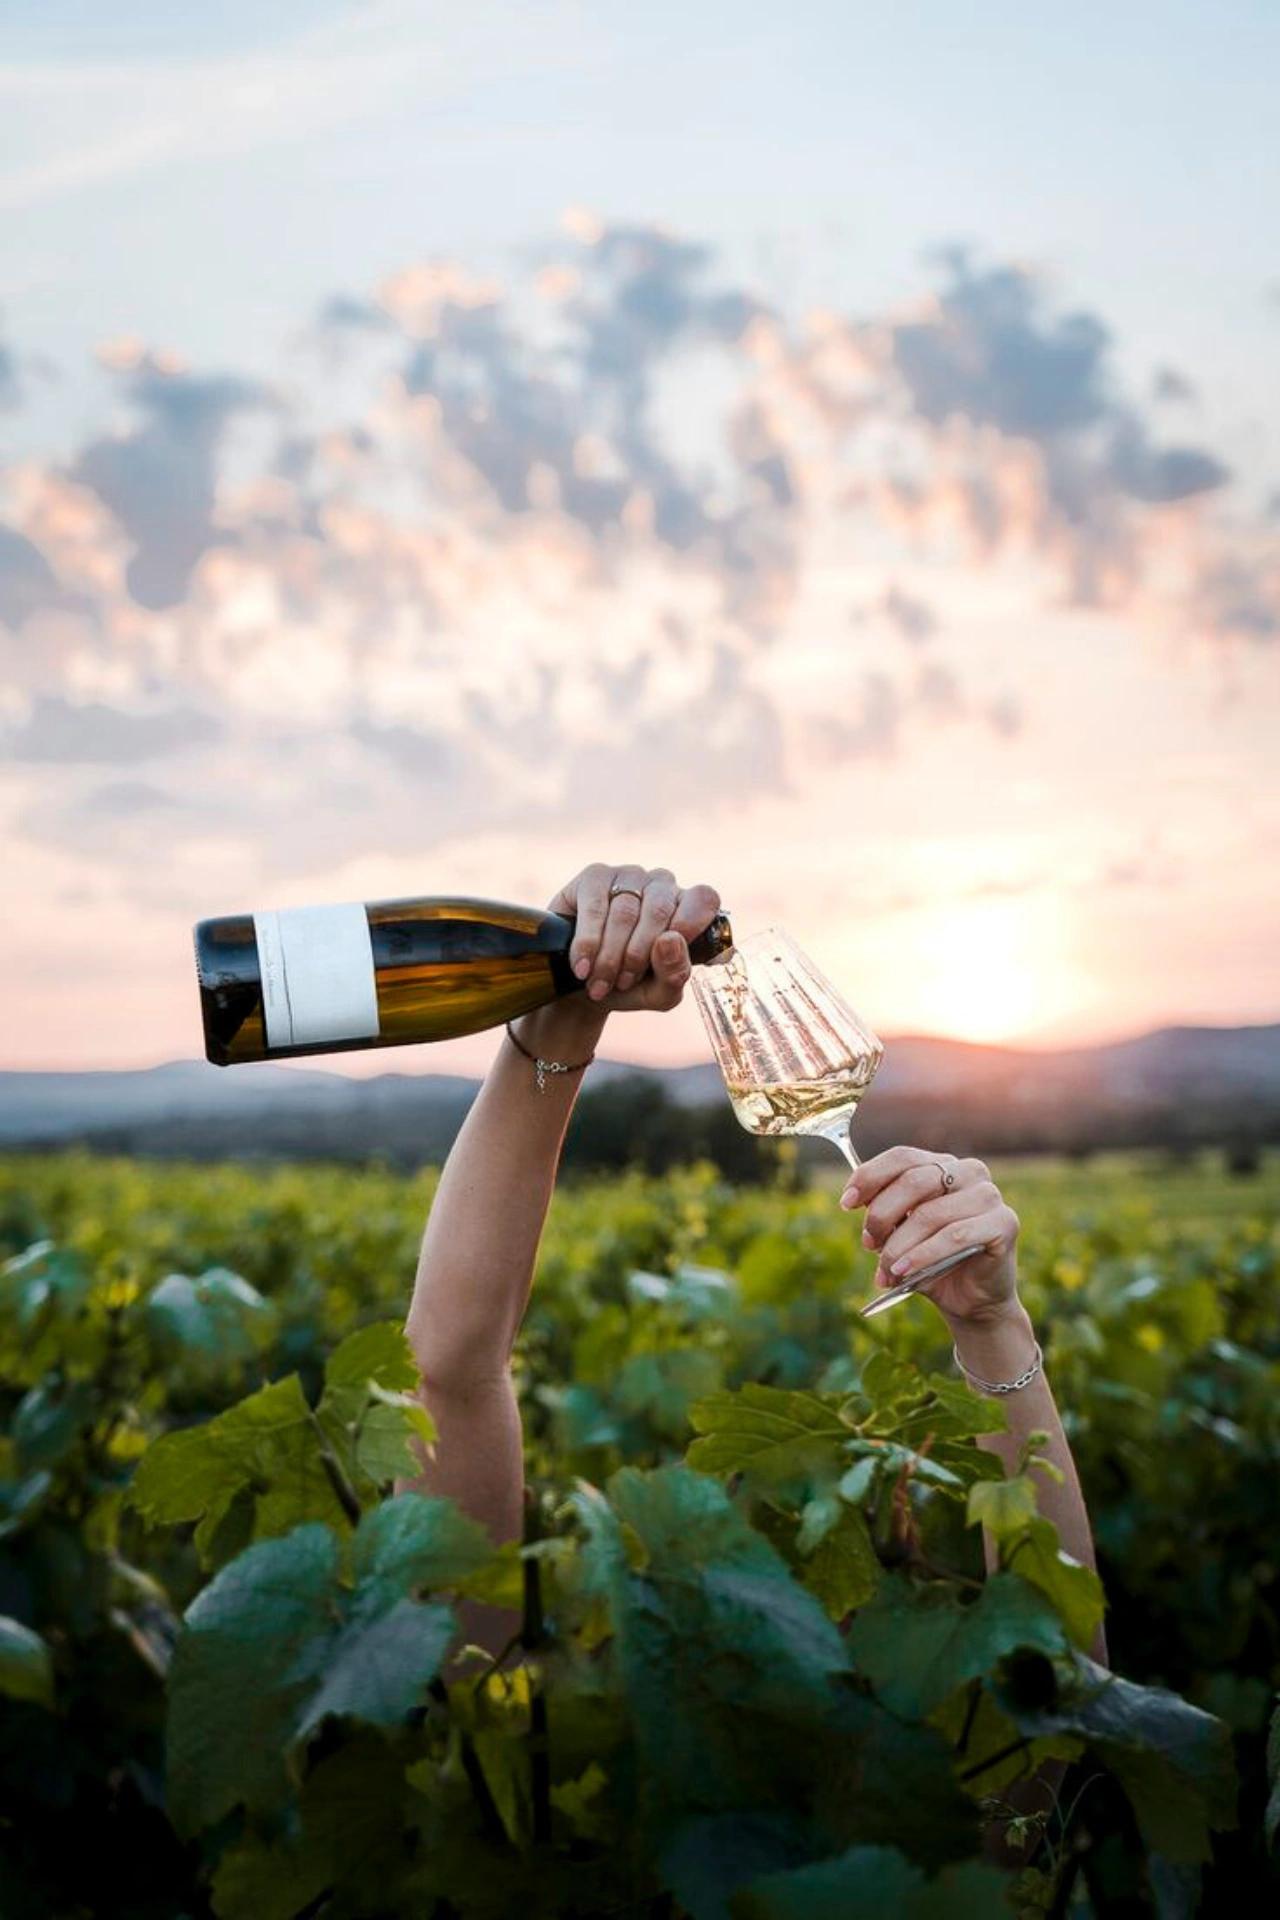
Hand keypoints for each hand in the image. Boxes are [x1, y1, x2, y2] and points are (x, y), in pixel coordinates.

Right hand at [547, 862, 720, 1014]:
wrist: (581, 988)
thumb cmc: (629, 986)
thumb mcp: (659, 993)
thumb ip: (675, 973)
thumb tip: (670, 940)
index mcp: (687, 908)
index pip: (704, 899)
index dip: (689, 925)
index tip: (667, 956)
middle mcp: (662, 886)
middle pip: (659, 911)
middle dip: (637, 956)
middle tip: (621, 984)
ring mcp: (629, 876)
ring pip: (624, 913)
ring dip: (610, 957)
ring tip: (599, 984)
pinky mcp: (595, 876)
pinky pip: (595, 907)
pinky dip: (588, 943)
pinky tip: (582, 966)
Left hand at [839, 1145, 1021, 1326]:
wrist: (971, 1301)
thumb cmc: (931, 1261)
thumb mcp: (900, 1233)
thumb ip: (883, 1211)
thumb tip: (852, 1198)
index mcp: (944, 1165)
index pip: (902, 1157)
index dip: (869, 1177)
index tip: (846, 1203)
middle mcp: (970, 1172)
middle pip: (914, 1181)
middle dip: (882, 1216)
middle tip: (868, 1244)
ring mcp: (990, 1196)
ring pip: (930, 1214)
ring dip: (899, 1246)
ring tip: (886, 1271)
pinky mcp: (1004, 1223)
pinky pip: (954, 1236)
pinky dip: (923, 1255)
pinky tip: (903, 1272)